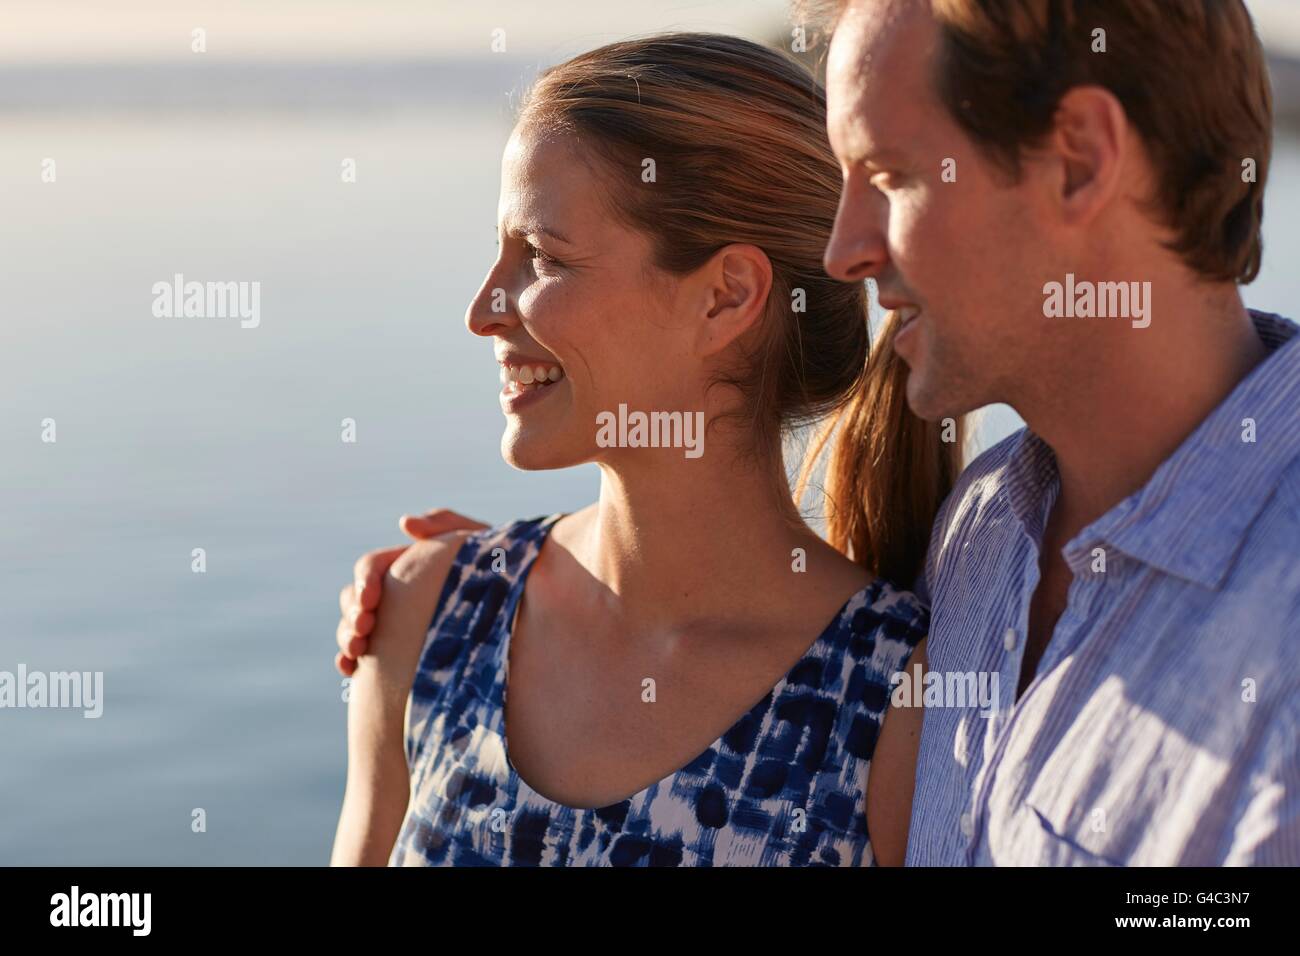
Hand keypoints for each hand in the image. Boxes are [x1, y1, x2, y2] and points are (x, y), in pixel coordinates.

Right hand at [334, 509, 488, 675]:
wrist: (523, 611)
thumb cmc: (501, 570)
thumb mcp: (480, 543)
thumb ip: (448, 526)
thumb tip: (405, 523)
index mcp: (408, 565)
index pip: (372, 567)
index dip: (365, 580)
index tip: (370, 600)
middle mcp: (396, 594)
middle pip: (354, 598)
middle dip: (352, 613)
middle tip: (364, 629)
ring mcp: (394, 625)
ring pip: (353, 627)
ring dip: (346, 636)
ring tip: (356, 651)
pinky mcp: (397, 653)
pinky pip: (364, 658)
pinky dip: (349, 662)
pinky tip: (350, 671)